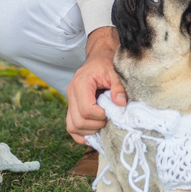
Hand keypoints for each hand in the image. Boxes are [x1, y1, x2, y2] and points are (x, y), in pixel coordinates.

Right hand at [65, 27, 126, 144]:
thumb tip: (120, 103)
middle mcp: (71, 93)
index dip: (100, 116)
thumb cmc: (106, 63)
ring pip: (72, 126)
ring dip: (88, 130)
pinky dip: (81, 134)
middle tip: (108, 119)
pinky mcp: (72, 107)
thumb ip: (118, 87)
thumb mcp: (115, 72)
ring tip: (102, 123)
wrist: (98, 57)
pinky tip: (93, 133)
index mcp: (81, 84)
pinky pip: (71, 126)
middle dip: (95, 125)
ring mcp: (70, 101)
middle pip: (78, 121)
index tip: (110, 112)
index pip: (86, 109)